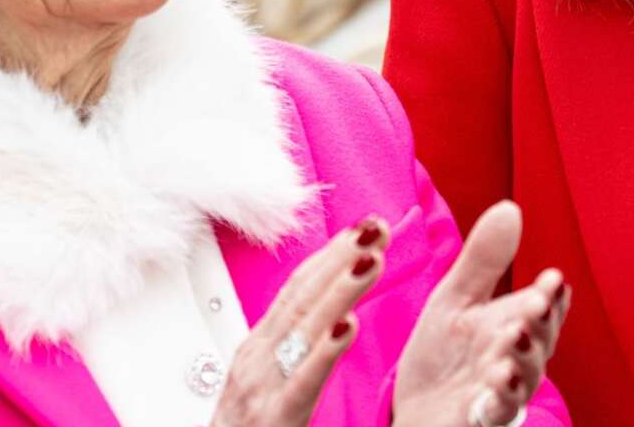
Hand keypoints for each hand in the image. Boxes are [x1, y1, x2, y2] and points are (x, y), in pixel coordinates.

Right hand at [211, 217, 390, 426]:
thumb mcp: (269, 381)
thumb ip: (292, 349)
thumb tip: (329, 316)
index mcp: (259, 347)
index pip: (298, 288)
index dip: (331, 254)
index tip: (364, 227)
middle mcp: (256, 358)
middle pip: (303, 296)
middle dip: (341, 256)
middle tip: (377, 225)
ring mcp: (260, 386)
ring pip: (304, 328)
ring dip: (340, 289)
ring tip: (371, 258)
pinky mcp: (273, 417)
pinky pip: (302, 380)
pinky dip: (324, 350)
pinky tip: (346, 327)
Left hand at [393, 202, 569, 426]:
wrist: (416, 408)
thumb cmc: (444, 353)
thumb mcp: (456, 298)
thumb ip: (484, 260)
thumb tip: (511, 207)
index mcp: (515, 323)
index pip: (545, 305)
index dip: (552, 294)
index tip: (553, 278)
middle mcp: (518, 357)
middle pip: (540, 338)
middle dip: (542, 321)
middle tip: (539, 302)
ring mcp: (505, 389)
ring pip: (526, 374)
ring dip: (525, 356)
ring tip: (517, 335)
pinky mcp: (485, 417)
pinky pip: (500, 409)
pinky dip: (503, 395)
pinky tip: (498, 377)